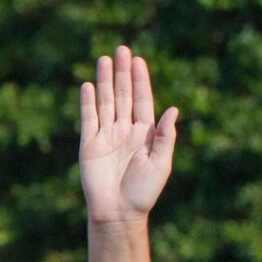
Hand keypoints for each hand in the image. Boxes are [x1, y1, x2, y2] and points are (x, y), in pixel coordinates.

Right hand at [79, 45, 178, 225]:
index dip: (140, 80)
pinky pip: (88, 118)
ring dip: (106, 81)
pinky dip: (88, 102)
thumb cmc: (143, 192)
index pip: (142, 101)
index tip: (139, 61)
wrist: (119, 212)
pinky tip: (89, 85)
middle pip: (123, 95)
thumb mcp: (161, 164)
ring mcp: (106, 136)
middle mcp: (125, 130)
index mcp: (145, 134)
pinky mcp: (89, 144)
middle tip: (122, 49)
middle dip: (123, 73)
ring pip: (106, 102)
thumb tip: (173, 109)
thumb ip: (165, 136)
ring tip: (104, 59)